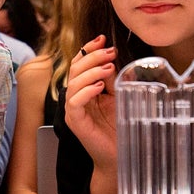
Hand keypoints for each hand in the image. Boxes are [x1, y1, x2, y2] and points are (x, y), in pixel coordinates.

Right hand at [64, 34, 118, 168]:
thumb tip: (113, 59)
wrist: (120, 155)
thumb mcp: (119, 97)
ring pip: (73, 83)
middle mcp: (76, 98)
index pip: (80, 64)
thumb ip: (114, 79)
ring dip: (91, 72)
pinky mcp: (76, 122)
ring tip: (108, 67)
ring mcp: (74, 110)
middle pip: (75, 69)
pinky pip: (75, 102)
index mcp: (85, 89)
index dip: (88, 49)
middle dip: (92, 56)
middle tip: (110, 52)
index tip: (102, 38)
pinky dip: (87, 91)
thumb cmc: (120, 127)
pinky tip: (100, 86)